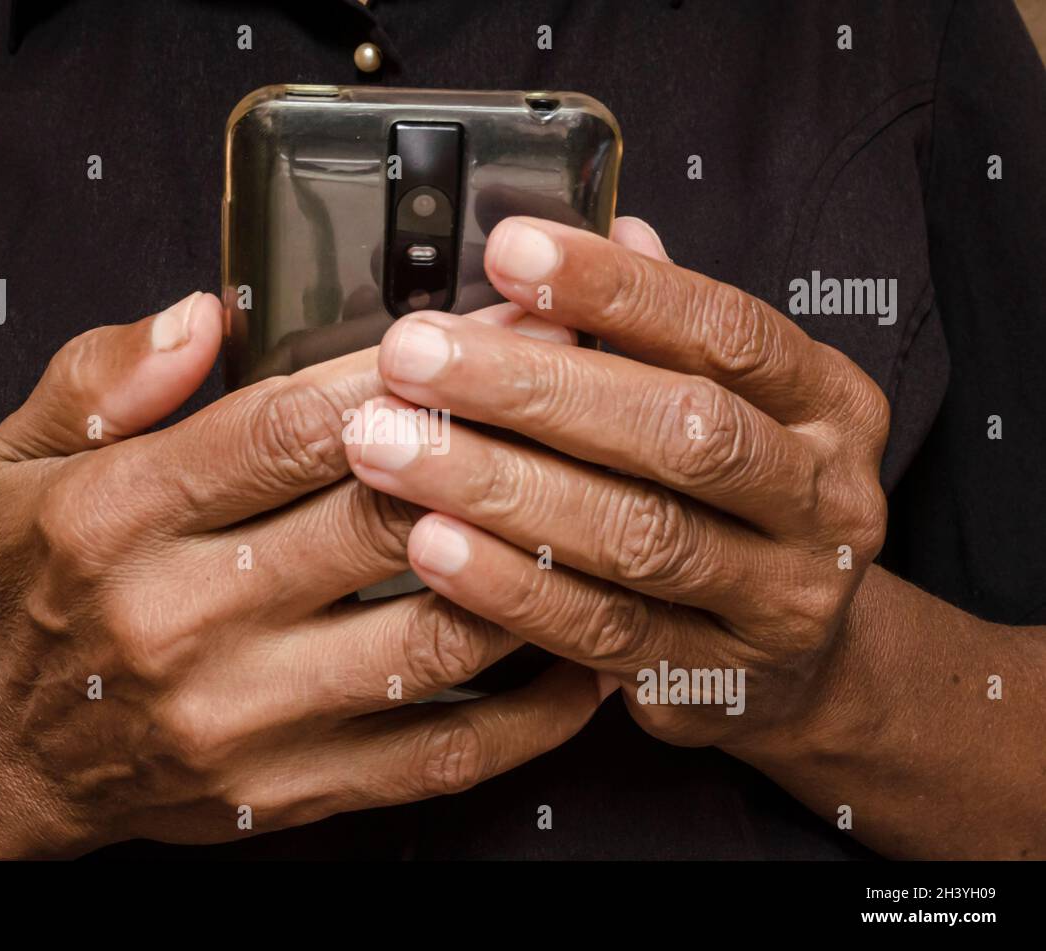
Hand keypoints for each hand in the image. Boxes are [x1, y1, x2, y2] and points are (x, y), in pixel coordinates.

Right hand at [0, 291, 599, 854]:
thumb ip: (105, 376)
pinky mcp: (290, 792)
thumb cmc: (41, 587)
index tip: (498, 326)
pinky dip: (532, 710)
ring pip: (434, 640)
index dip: (412, 370)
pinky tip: (582, 651)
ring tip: (603, 508)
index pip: (292, 427)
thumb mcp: (22, 458)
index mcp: (120, 516)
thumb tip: (206, 316)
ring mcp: (242, 720)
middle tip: (582, 399)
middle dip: (495, 448)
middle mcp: (181, 620)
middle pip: (382, 522)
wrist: (18, 752)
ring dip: (532, 571)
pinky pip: (441, 755)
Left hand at [344, 217, 890, 750]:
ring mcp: (780, 597)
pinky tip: (431, 548)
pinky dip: (512, 587)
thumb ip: (664, 328)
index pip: (725, 329)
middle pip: (679, 432)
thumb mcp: (725, 401)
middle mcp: (823, 496)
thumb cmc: (733, 498)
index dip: (614, 290)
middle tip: (410, 357)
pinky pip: (604, 630)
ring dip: (502, 488)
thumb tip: (611, 228)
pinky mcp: (716, 679)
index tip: (506, 251)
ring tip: (393, 450)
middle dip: (532, 389)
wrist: (794, 656)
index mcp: (825, 401)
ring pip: (638, 535)